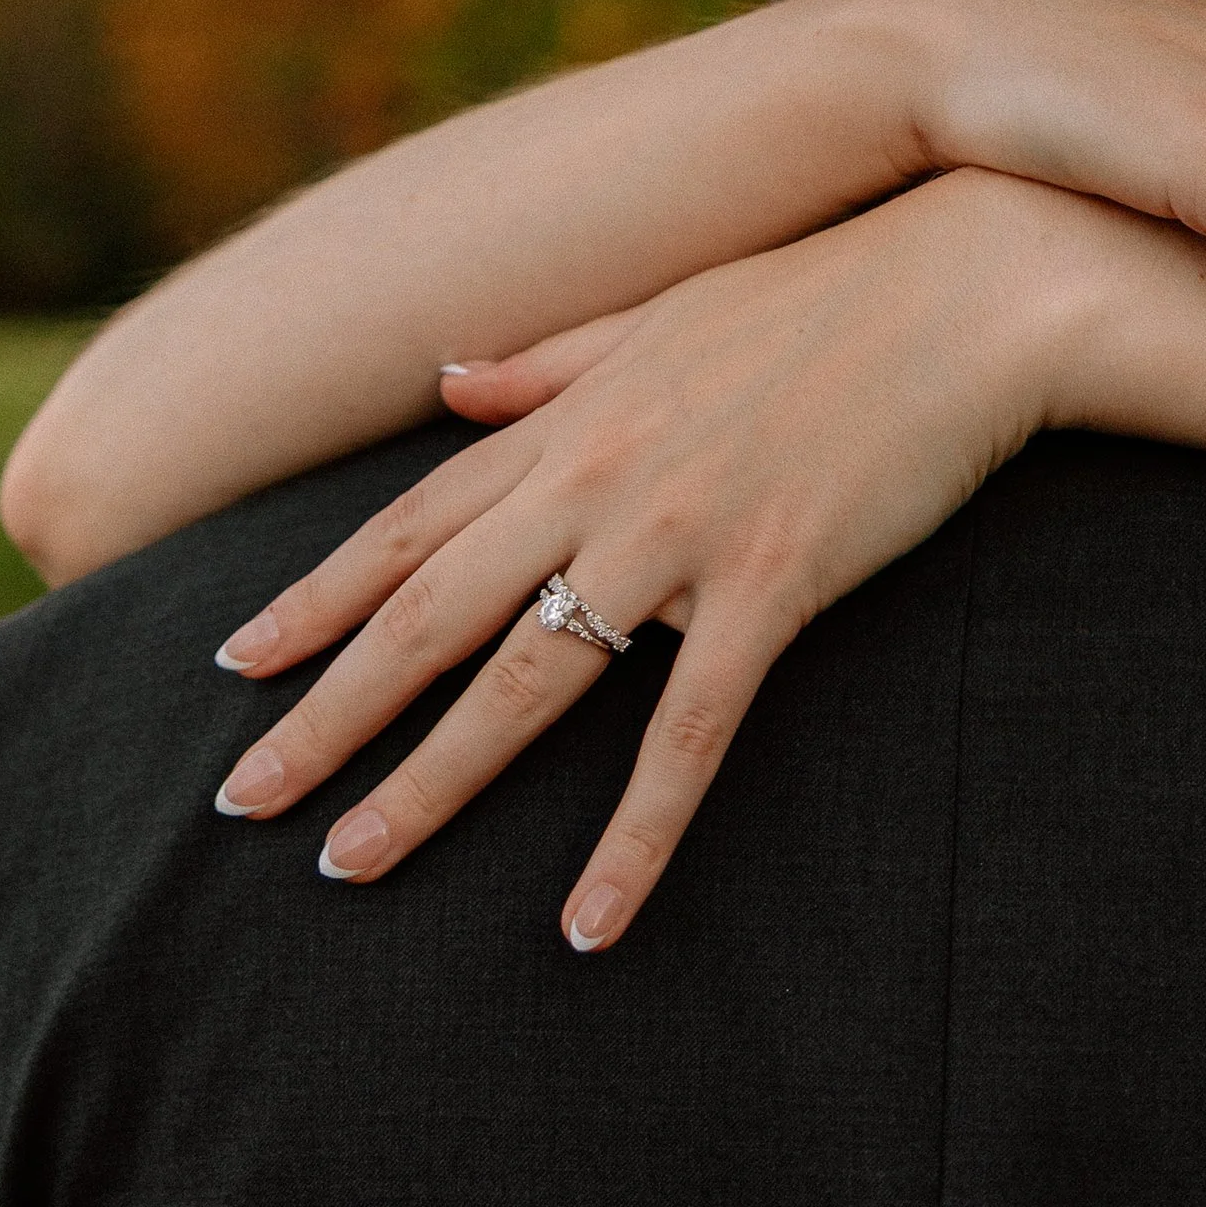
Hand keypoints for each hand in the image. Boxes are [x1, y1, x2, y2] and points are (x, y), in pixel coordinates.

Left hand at [210, 172, 1084, 951]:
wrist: (973, 284)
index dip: (315, 599)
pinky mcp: (775, 583)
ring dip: (429, 784)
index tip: (232, 663)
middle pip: (431, 616)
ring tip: (348, 865)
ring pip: (525, 682)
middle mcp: (599, 477)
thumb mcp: (664, 312)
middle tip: (238, 801)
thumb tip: (449, 378)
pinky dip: (633, 835)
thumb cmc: (827, 294)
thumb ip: (550, 361)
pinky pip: (687, 733)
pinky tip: (588, 921)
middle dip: (326, 714)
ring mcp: (680, 533)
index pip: (410, 525)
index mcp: (572, 418)